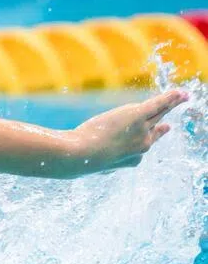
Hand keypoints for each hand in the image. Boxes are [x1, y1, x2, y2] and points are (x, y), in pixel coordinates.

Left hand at [65, 90, 188, 175]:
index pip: (142, 146)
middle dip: (161, 127)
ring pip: (159, 115)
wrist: (81, 155)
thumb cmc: (80, 160)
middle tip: (167, 126)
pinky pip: (159, 105)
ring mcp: (142, 131)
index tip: (157, 135)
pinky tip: (180, 93)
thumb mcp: (93, 163)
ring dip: (172, 105)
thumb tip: (84, 169)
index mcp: (132, 160)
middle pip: (153, 130)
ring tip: (182, 97)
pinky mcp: (138, 117)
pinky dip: (171, 98)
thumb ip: (97, 161)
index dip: (148, 140)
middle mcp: (142, 146)